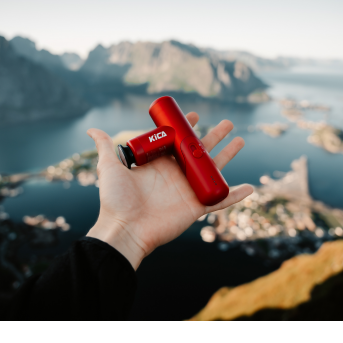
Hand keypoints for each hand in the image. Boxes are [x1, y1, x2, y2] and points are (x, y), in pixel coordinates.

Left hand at [86, 112, 252, 269]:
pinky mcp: (197, 207)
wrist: (124, 228)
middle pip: (200, 151)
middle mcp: (176, 174)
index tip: (195, 115)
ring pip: (214, 169)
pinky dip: (235, 195)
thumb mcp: (110, 168)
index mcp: (160, 163)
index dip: (187, 128)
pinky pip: (220, 200)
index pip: (178, 141)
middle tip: (227, 122)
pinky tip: (250, 188)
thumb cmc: (116, 199)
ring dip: (229, 155)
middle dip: (214, 136)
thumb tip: (92, 129)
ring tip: (241, 140)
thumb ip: (104, 147)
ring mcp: (188, 190)